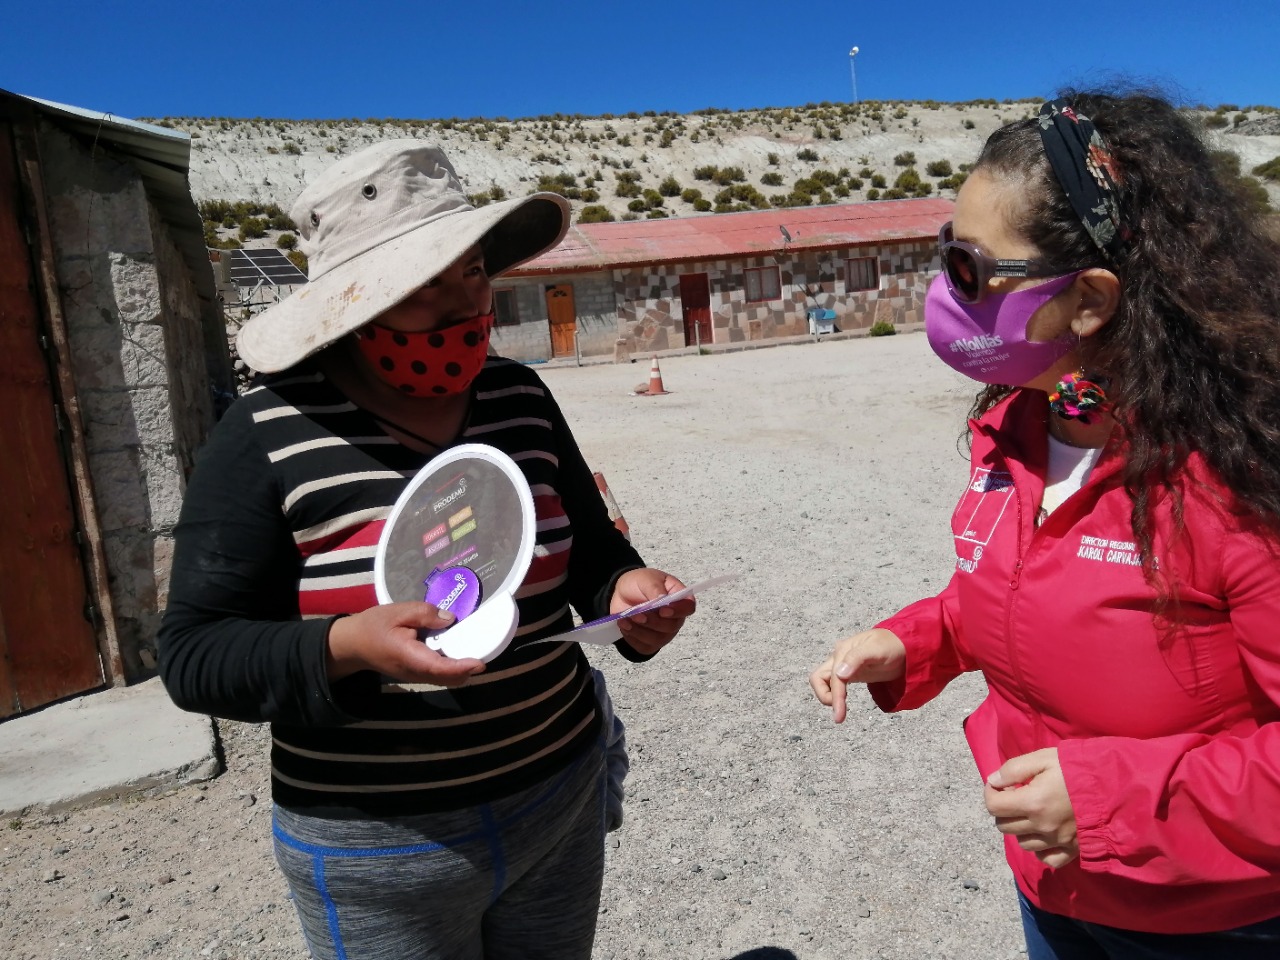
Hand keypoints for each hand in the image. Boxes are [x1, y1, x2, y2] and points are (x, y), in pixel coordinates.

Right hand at [326, 602, 485, 685]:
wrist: (353, 644)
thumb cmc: (373, 626)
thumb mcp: (397, 611)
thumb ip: (424, 613)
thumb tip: (450, 619)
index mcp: (408, 656)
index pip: (438, 667)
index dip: (461, 667)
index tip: (480, 663)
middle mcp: (415, 672)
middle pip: (447, 678)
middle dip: (468, 669)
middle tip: (485, 649)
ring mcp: (415, 677)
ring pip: (445, 680)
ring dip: (461, 669)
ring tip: (475, 647)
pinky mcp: (416, 675)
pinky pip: (439, 676)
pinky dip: (452, 668)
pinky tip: (457, 649)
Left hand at [610, 568, 695, 656]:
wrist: (622, 593)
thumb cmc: (640, 583)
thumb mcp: (647, 579)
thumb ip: (655, 589)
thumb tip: (663, 599)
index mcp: (678, 598)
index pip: (688, 607)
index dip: (678, 611)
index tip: (662, 610)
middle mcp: (674, 617)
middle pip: (672, 627)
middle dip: (653, 622)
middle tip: (637, 614)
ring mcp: (663, 632)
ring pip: (657, 639)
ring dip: (639, 630)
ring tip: (625, 619)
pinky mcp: (650, 642)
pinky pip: (644, 646)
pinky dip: (632, 636)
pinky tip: (624, 624)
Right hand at [809, 628, 906, 723]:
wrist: (903, 646)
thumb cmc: (891, 646)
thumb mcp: (876, 649)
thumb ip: (857, 658)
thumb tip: (839, 674)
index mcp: (843, 651)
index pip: (833, 677)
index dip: (835, 696)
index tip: (839, 714)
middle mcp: (839, 658)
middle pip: (818, 678)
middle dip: (825, 696)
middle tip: (839, 713)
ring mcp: (843, 665)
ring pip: (823, 681)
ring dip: (828, 696)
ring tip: (841, 709)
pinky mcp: (849, 673)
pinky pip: (834, 684)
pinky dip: (835, 694)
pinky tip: (844, 701)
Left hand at [985, 748, 1078, 868]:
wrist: (1116, 786)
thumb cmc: (1077, 768)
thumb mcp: (1043, 759)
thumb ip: (1013, 769)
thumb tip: (993, 781)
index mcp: (1032, 802)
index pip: (993, 806)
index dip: (991, 792)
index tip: (1000, 784)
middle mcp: (1041, 826)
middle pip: (1004, 826)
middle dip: (1004, 810)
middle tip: (1017, 796)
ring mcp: (1057, 842)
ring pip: (1022, 843)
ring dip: (1020, 829)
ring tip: (1032, 813)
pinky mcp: (1072, 851)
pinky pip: (1046, 859)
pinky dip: (1041, 849)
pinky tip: (1045, 834)